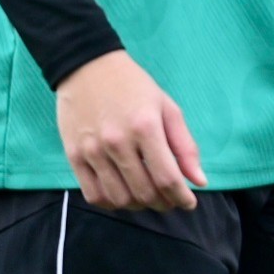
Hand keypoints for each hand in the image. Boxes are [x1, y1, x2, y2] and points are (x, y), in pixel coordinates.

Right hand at [56, 51, 207, 211]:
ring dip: (139, 206)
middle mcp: (117, 142)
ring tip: (149, 198)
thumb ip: (184, 146)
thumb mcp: (167, 108)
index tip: (190, 203)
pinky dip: (112, 203)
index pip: (167, 178)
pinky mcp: (74, 156)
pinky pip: (93, 195)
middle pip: (143, 192)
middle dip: (163, 204)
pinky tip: (124, 196)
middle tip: (171, 200)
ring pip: (119, 198)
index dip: (181, 197)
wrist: (87, 67)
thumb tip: (199, 180)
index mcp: (145, 127)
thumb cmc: (134, 86)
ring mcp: (93, 151)